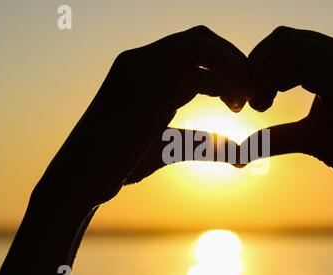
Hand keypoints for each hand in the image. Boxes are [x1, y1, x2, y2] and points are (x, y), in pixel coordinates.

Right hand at [0, 26, 249, 274]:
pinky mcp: (145, 87)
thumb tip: (240, 153)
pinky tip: (233, 106)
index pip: (194, 48)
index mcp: (144, 69)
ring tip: (245, 100)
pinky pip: (195, 69)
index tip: (241, 95)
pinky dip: (223, 82)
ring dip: (232, 67)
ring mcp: (142, 70)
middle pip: (201, 37)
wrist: (80, 179)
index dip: (225, 65)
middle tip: (252, 91)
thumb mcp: (169, 146)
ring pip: (200, 45)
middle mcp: (142, 61)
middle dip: (234, 59)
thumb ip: (202, 143)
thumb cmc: (120, 163)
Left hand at [243, 26, 332, 274]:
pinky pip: (313, 68)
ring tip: (259, 106)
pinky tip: (269, 105)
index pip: (285, 39)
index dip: (257, 61)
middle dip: (257, 66)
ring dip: (266, 75)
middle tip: (249, 100)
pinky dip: (279, 82)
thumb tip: (238, 154)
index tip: (246, 95)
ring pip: (295, 48)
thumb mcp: (306, 139)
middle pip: (286, 38)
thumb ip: (276, 137)